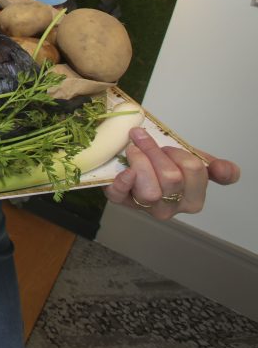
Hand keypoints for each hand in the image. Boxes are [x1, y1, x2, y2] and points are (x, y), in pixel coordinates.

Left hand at [104, 127, 240, 220]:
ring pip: (150, 190)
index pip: (193, 170)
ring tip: (133, 150)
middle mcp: (171, 207)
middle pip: (171, 177)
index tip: (168, 148)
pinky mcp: (122, 201)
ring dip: (140, 162)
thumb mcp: (193, 163)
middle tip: (144, 140)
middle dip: (157, 152)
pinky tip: (125, 170)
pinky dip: (123, 182)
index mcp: (192, 199)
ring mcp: (146, 207)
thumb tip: (226, 170)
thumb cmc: (165, 166)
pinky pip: (121, 195)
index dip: (179, 154)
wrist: (135, 168)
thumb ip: (214, 167)